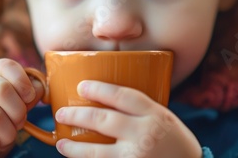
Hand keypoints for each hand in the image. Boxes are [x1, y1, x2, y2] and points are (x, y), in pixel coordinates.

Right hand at [0, 59, 43, 155]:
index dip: (22, 81)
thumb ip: (31, 93)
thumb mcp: (20, 103)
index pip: (6, 66)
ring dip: (8, 133)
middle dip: (18, 112)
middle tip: (19, 123)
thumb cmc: (5, 117)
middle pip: (2, 90)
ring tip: (6, 136)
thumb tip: (37, 89)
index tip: (29, 97)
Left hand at [54, 81, 201, 157]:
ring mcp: (136, 157)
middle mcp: (145, 135)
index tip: (81, 86)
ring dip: (74, 147)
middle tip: (61, 113)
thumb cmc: (176, 143)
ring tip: (61, 143)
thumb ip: (141, 110)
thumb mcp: (165, 119)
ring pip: (96, 151)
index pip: (122, 96)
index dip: (98, 89)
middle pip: (103, 120)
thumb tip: (105, 98)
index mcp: (155, 115)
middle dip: (77, 116)